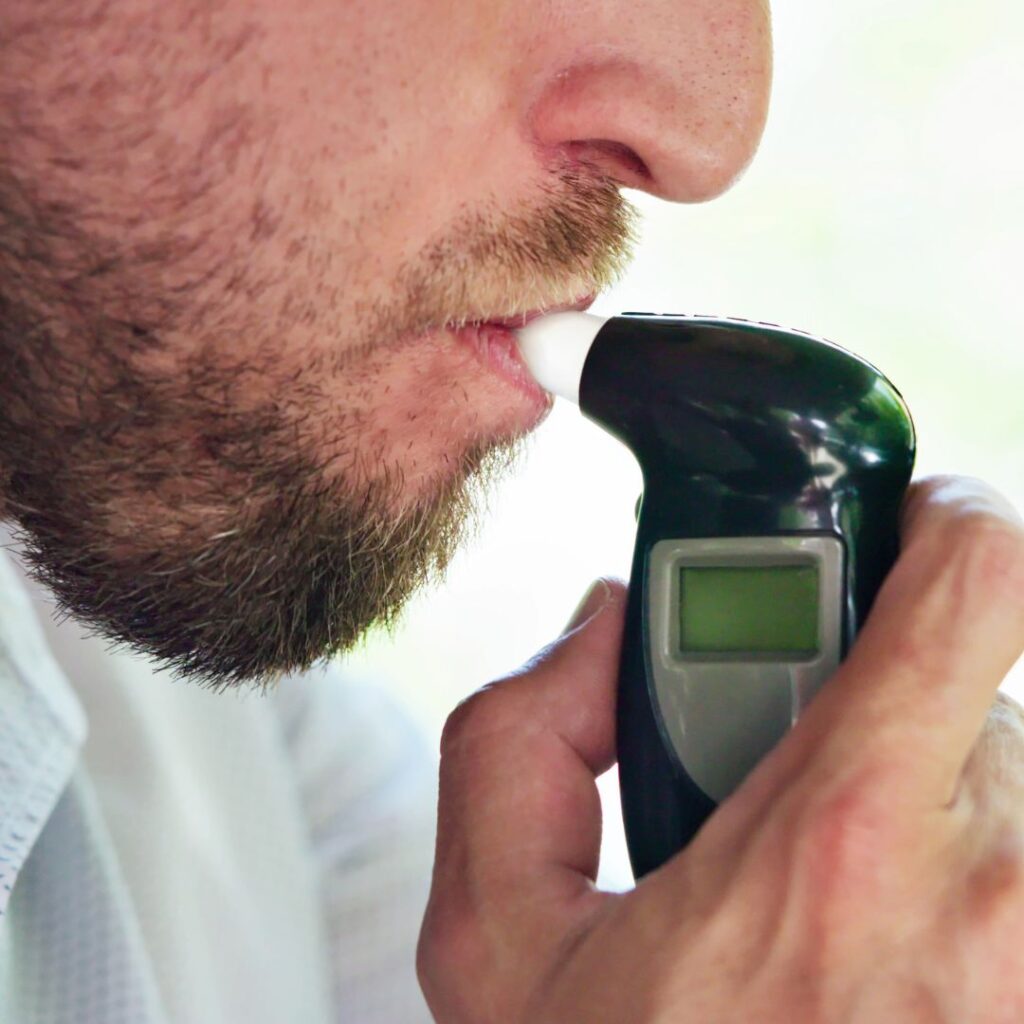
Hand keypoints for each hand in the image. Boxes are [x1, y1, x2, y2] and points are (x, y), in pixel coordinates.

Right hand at [418, 476, 1023, 1022]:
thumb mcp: (497, 947)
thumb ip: (518, 743)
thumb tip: (603, 630)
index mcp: (841, 846)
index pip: (980, 587)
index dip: (952, 526)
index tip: (914, 529)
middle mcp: (995, 904)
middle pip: (992, 692)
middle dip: (897, 712)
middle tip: (813, 787)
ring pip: (1021, 787)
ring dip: (944, 811)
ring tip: (854, 910)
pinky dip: (976, 871)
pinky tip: (899, 956)